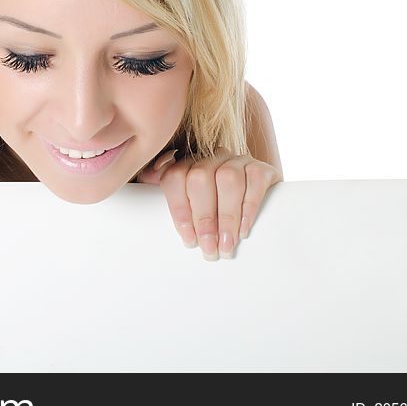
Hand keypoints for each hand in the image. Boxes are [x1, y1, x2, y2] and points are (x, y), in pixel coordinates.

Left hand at [136, 147, 282, 259]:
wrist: (261, 201)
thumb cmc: (216, 207)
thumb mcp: (190, 204)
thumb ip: (168, 197)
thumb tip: (143, 183)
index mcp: (189, 165)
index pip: (175, 178)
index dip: (179, 209)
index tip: (188, 239)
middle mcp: (212, 157)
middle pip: (200, 179)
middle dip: (203, 217)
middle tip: (208, 248)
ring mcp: (238, 160)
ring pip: (228, 180)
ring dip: (226, 217)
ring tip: (227, 245)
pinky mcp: (263, 168)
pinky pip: (255, 181)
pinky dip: (248, 208)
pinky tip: (244, 230)